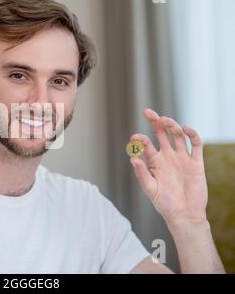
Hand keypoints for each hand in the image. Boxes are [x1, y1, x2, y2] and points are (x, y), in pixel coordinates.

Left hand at [130, 108, 207, 225]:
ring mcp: (182, 158)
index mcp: (154, 162)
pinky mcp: (196, 163)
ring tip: (164, 120)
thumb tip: (132, 158)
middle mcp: (168, 157)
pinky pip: (196, 145)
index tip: (134, 137)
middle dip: (155, 122)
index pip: (146, 144)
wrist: (184, 215)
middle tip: (148, 112)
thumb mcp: (150, 189)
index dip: (140, 139)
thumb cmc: (164, 203)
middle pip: (161, 134)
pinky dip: (192, 135)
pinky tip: (185, 129)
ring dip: (171, 126)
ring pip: (177, 136)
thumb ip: (141, 173)